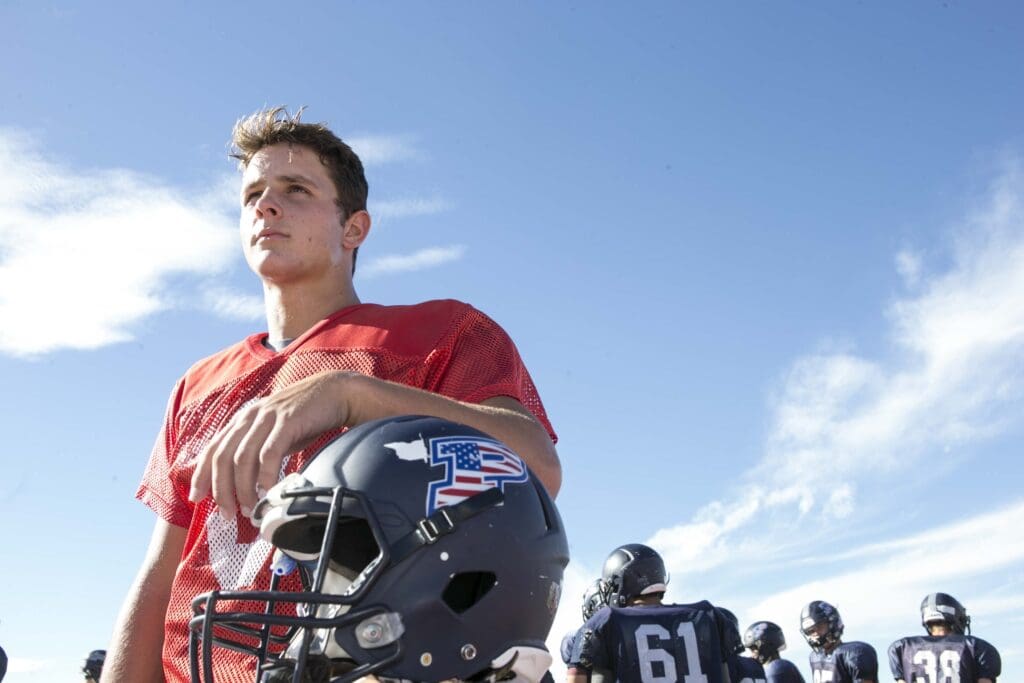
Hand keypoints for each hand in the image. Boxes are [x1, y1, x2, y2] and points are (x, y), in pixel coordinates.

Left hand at [188, 370, 354, 518]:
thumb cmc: (305, 418)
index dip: (201, 475)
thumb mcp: (273, 432)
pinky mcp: (287, 421)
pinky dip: (265, 475)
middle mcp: (250, 417)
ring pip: (243, 458)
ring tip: (249, 508)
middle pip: (223, 457)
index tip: (197, 498)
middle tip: (227, 514)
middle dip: (221, 490)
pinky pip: (269, 453)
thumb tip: (242, 481)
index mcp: (242, 420)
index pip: (213, 449)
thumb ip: (256, 450)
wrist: (335, 392)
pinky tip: (267, 491)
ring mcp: (268, 418)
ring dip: (243, 488)